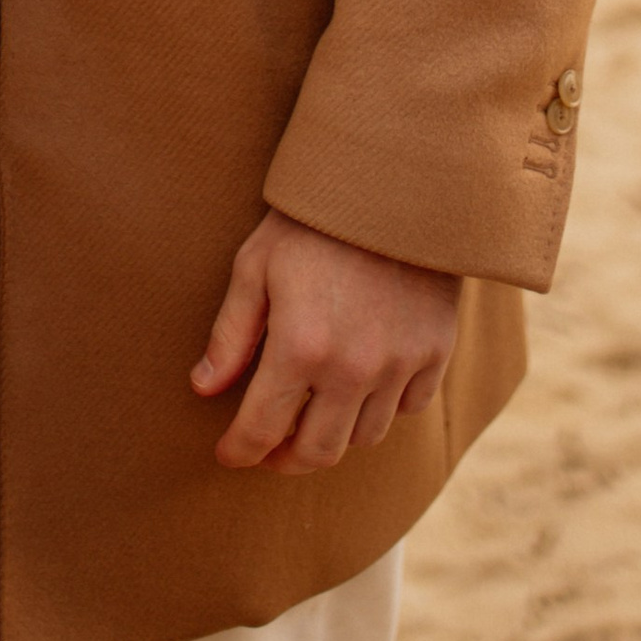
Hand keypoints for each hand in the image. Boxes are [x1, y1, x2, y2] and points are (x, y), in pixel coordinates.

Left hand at [191, 208, 459, 472]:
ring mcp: (400, 364)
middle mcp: (353, 369)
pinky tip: (364, 387)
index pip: (262, 430)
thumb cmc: (312, 220)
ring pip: (365, 436)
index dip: (240, 450)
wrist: (393, 182)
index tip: (230, 453)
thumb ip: (231, 334)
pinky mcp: (436, 351)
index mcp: (300, 347)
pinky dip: (384, 407)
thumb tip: (204, 388)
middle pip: (318, 452)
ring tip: (314, 415)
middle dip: (286, 458)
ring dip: (335, 434)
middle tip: (271, 448)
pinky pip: (409, 407)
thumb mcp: (256, 265)